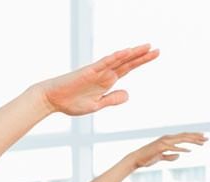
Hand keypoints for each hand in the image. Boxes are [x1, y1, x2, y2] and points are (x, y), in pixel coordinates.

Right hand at [40, 45, 159, 116]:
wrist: (53, 99)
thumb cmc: (71, 102)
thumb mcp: (96, 105)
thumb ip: (112, 99)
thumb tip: (129, 94)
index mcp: (107, 81)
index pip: (128, 69)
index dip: (141, 62)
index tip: (154, 55)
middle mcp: (105, 74)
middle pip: (127, 63)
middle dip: (142, 56)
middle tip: (157, 50)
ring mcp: (97, 71)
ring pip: (118, 60)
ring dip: (132, 54)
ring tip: (146, 47)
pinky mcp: (88, 71)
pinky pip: (104, 63)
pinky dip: (115, 58)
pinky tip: (126, 53)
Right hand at [129, 132, 205, 168]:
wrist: (137, 159)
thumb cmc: (148, 158)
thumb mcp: (161, 157)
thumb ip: (170, 156)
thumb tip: (179, 156)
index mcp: (168, 139)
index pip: (184, 136)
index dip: (194, 136)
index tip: (203, 138)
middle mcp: (167, 138)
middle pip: (185, 136)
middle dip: (197, 137)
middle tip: (207, 138)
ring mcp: (164, 142)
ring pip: (181, 139)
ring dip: (192, 140)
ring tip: (202, 143)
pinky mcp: (160, 148)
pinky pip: (173, 148)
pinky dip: (181, 149)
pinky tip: (189, 151)